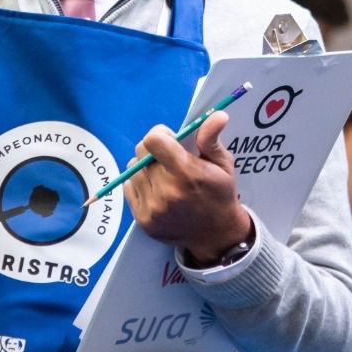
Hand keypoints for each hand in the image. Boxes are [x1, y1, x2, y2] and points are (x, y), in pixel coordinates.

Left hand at [125, 110, 252, 263]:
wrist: (216, 235)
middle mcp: (166, 191)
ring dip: (144, 167)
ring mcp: (152, 207)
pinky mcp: (142, 219)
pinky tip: (156, 189)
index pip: (153, 141)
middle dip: (153, 149)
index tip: (170, 139)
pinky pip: (128, 187)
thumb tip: (217, 115)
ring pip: (132, 169)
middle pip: (141, 152)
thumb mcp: (222, 165)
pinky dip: (138, 184)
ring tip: (163, 175)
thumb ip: (211, 139)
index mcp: (187, 174)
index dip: (160, 134)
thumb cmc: (219, 195)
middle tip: (167, 158)